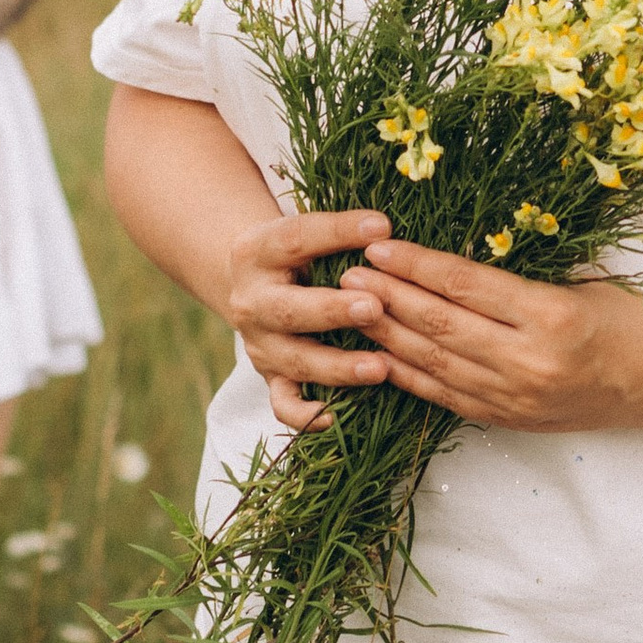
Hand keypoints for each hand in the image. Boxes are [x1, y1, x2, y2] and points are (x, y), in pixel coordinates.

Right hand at [225, 207, 397, 431]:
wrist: (253, 284)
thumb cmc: (298, 253)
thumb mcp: (306, 234)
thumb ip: (340, 234)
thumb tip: (390, 233)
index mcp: (257, 251)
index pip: (297, 238)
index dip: (338, 232)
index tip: (383, 226)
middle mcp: (252, 300)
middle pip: (289, 309)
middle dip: (333, 311)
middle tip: (374, 307)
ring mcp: (259, 343)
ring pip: (295, 360)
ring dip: (338, 366)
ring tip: (381, 367)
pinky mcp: (268, 376)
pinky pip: (283, 403)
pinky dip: (305, 414)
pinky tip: (335, 417)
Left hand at [335, 237, 642, 432]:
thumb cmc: (624, 317)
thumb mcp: (574, 283)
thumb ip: (511, 282)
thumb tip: (438, 264)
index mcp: (550, 315)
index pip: (464, 285)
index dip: (415, 264)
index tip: (378, 245)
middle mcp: (530, 361)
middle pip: (440, 324)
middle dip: (387, 298)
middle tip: (347, 274)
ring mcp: (517, 397)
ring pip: (435, 363)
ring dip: (387, 336)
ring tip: (352, 310)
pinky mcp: (511, 420)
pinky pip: (446, 396)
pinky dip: (409, 375)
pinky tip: (379, 356)